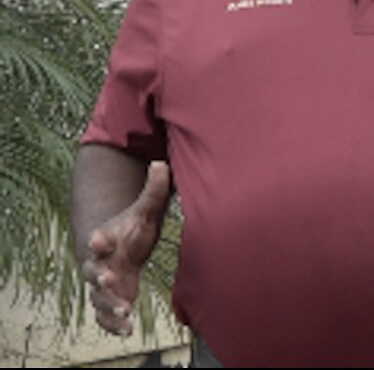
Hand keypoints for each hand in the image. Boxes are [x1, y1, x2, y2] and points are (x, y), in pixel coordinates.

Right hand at [81, 161, 169, 335]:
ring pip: (98, 297)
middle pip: (92, 271)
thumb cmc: (131, 229)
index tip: (98, 239)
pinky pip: (105, 315)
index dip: (97, 239)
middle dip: (97, 275)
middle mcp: (99, 263)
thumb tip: (161, 163)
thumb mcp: (144, 210)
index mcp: (106, 239)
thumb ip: (153, 190)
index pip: (97, 238)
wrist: (119, 250)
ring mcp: (102, 283)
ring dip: (108, 306)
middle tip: (106, 278)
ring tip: (125, 314)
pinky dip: (112, 324)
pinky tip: (127, 332)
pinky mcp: (109, 299)